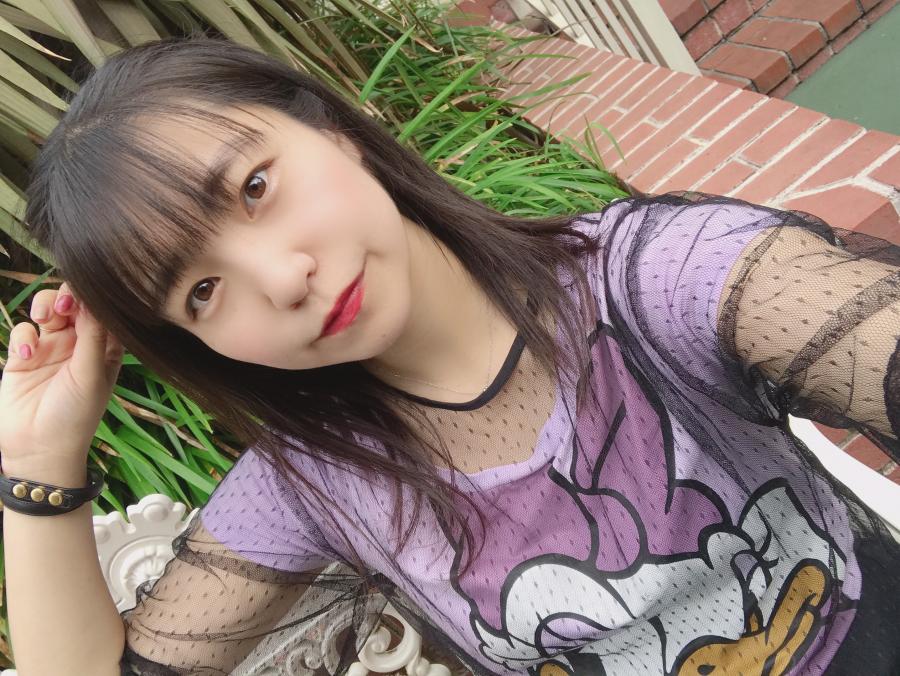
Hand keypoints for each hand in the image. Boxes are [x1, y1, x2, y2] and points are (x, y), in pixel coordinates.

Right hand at [0, 282, 123, 473]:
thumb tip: (96, 300)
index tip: (88, 297)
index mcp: (106, 349)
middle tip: (64, 307)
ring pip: (49, 310)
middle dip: (68, 297)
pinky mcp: (24, 358)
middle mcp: (80, 345)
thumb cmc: (75, 417)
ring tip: (44, 319)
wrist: (38, 449)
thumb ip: (93, 337)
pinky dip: (23, 336)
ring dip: (45, 306)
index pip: (104, 312)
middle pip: (75, 304)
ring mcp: (51, 349)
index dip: (97, 298)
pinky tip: (26, 355)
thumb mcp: (90, 375)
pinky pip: (23, 331)